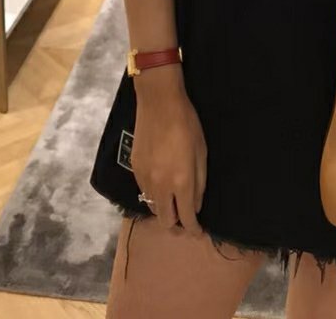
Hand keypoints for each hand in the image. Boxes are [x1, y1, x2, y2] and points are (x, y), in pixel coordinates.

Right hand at [132, 66, 207, 236]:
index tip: (197, 232)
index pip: (186, 218)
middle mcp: (161, 186)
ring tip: (172, 202)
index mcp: (182, 182)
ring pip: (152, 207)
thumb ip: (199, 183)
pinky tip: (160, 183)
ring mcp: (144, 178)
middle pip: (165, 221)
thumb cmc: (187, 125)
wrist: (158, 103)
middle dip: (176, 226)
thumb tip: (196, 205)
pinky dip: (153, 194)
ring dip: (163, 210)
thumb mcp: (202, 153)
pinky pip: (144, 191)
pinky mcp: (134, 169)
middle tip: (184, 221)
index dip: (193, 229)